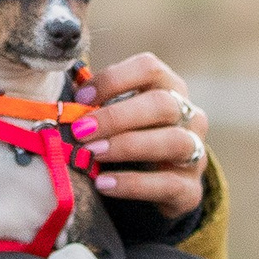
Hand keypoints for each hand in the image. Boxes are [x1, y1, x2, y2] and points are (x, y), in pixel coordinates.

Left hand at [69, 52, 208, 220]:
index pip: (149, 68)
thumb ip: (96, 106)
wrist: (156, 189)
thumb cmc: (129, 140)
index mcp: (169, 89)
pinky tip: (103, 184)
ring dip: (128, 145)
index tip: (81, 98)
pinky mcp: (190, 189)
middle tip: (82, 130)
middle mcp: (189, 116)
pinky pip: (168, 184)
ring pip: (173, 141)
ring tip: (93, 154)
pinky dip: (133, 184)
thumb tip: (63, 103)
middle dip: (117, 116)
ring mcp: (195, 152)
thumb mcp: (117, 118)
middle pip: (162, 104)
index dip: (114, 79)